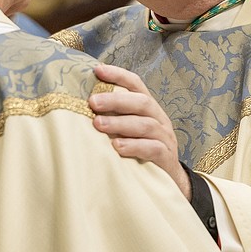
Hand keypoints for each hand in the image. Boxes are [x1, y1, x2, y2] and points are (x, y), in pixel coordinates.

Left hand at [89, 63, 191, 199]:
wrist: (169, 181)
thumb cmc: (140, 151)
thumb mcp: (128, 130)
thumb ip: (112, 117)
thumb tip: (81, 105)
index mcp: (148, 108)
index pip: (136, 84)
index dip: (118, 75)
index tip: (97, 70)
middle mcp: (159, 118)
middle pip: (141, 102)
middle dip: (115, 100)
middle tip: (92, 102)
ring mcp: (165, 138)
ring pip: (146, 125)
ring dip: (120, 123)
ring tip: (98, 124)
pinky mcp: (166, 158)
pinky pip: (152, 148)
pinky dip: (134, 146)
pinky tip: (117, 147)